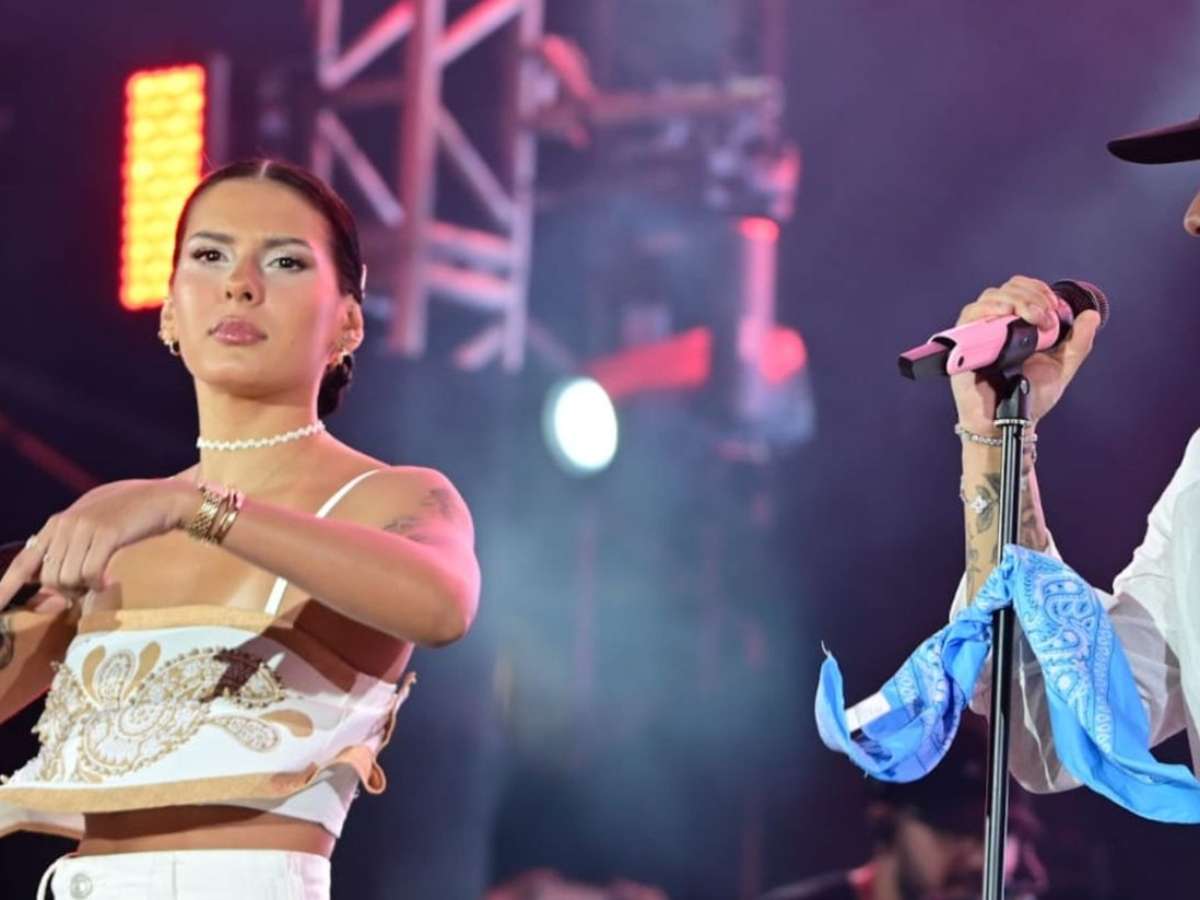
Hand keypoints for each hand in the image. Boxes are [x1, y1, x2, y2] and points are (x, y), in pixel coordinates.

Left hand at [0, 479, 195, 609]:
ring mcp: (85, 528)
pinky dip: (97, 583)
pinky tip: (108, 581)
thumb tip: (47, 599)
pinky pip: (89, 572)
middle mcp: (65, 524)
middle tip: (88, 587)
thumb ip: (68, 559)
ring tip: (100, 580)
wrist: (161, 499)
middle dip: (67, 590)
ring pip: (68, 578)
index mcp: (56, 524)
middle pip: (50, 578)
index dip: (6, 587)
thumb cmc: (127, 519)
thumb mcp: (91, 535)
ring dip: (84, 587)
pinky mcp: (106, 534)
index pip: (24, 562)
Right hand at [950, 275, 1100, 433]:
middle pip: (1006, 288)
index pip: (1020, 289)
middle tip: (1045, 316)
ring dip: (1015, 301)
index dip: (1038, 290)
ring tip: (1033, 319)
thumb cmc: (1028, 398)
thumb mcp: (1061, 367)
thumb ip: (1078, 342)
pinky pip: (969, 317)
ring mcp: (978, 334)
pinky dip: (988, 310)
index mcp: (1016, 325)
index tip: (1053, 307)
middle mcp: (996, 326)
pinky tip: (1005, 317)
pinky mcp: (963, 346)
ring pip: (989, 298)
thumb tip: (1091, 316)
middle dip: (1031, 296)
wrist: (1009, 422)